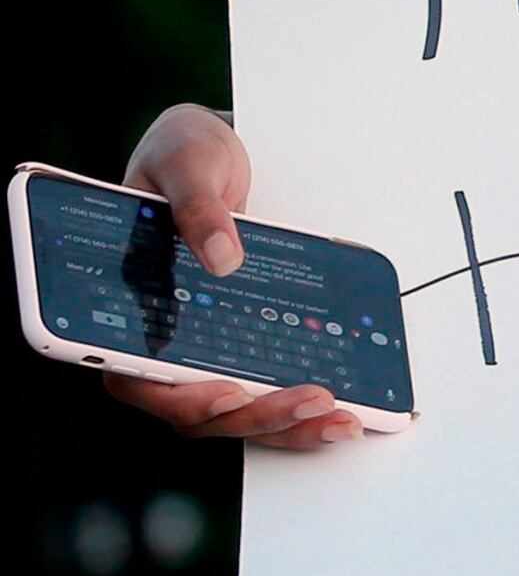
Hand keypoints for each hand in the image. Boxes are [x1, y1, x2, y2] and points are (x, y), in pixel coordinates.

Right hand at [99, 105, 356, 451]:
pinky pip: (262, 384)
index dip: (177, 397)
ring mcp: (199, 343)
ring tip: (340, 419)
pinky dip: (297, 405)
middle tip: (313, 402)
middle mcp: (156, 336)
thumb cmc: (181, 155)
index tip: (225, 395)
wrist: (210, 150)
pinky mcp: (238, 339)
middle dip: (254, 415)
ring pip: (234, 408)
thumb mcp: (186, 163)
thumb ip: (196, 206)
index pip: (135, 376)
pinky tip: (341, 405)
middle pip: (196, 406)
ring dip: (284, 424)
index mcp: (120, 304)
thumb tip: (223, 256)